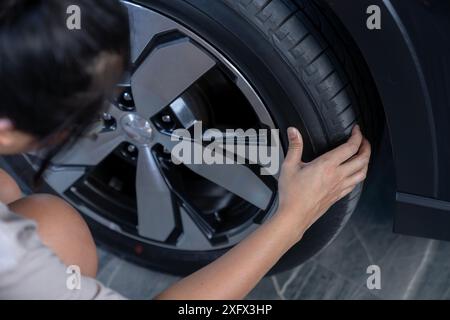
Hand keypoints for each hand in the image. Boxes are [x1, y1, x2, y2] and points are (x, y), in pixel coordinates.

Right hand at [276, 125, 370, 242]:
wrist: (294, 216)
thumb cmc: (291, 194)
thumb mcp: (289, 166)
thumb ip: (294, 146)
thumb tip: (293, 131)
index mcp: (327, 166)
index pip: (350, 147)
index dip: (357, 136)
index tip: (356, 130)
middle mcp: (337, 176)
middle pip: (362, 159)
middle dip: (366, 146)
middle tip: (363, 140)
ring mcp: (339, 187)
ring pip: (363, 172)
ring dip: (366, 161)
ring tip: (363, 155)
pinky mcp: (338, 196)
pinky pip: (355, 184)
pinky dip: (359, 175)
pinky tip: (355, 174)